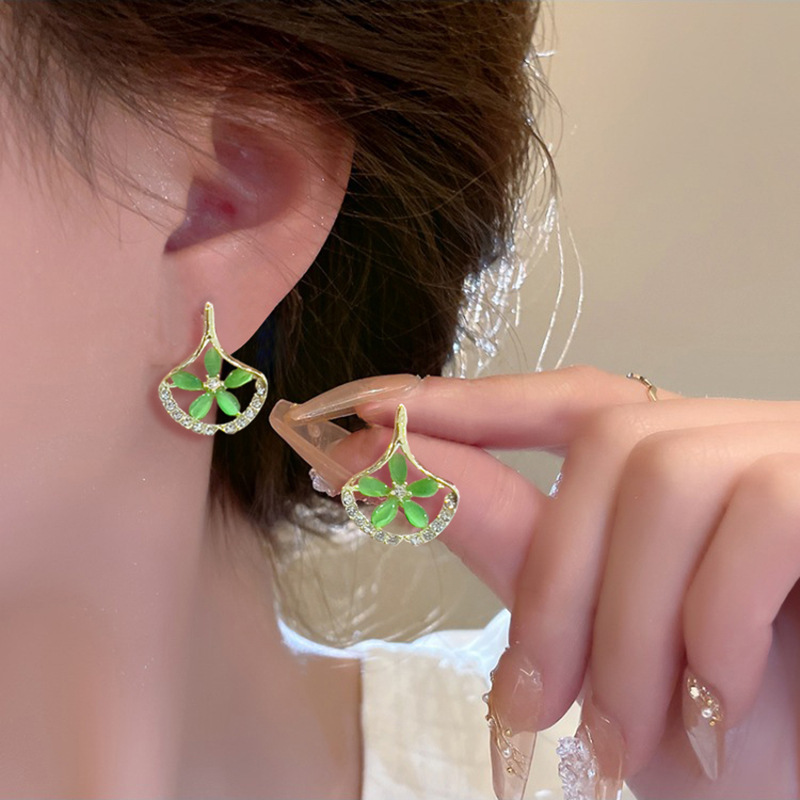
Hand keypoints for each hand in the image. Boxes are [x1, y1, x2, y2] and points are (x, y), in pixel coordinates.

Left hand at [272, 366, 799, 799]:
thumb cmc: (723, 725)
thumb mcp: (600, 644)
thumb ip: (514, 547)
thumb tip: (395, 473)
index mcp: (673, 467)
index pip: (571, 402)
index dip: (473, 401)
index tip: (374, 412)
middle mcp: (730, 439)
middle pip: (607, 446)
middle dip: (555, 582)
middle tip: (532, 703)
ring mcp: (788, 453)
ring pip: (666, 480)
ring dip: (627, 624)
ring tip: (620, 731)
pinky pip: (761, 517)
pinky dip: (717, 620)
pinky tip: (715, 695)